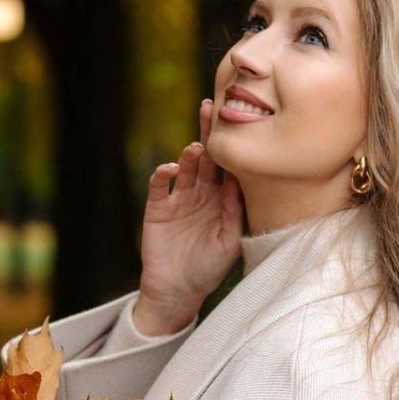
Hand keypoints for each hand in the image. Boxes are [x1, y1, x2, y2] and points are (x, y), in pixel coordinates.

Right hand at [133, 99, 243, 335]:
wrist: (177, 291)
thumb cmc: (208, 269)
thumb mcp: (229, 242)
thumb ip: (235, 213)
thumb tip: (241, 182)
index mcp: (221, 200)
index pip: (228, 167)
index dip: (232, 147)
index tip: (239, 123)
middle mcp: (201, 194)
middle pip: (206, 158)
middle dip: (208, 134)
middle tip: (209, 108)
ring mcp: (178, 199)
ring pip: (185, 168)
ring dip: (190, 156)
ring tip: (197, 147)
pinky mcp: (157, 208)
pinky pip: (159, 186)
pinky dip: (163, 175)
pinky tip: (171, 169)